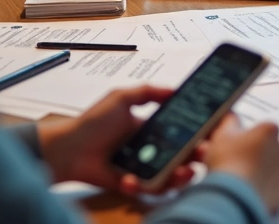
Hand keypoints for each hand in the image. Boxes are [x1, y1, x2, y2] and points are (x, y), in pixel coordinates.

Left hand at [37, 86, 197, 194]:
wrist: (67, 149)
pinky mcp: (132, 184)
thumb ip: (148, 91)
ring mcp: (143, 168)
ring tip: (183, 172)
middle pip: (182, 155)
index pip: (181, 130)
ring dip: (180, 176)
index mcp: (151, 128)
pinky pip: (148, 189)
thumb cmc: (91, 123)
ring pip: (171, 176)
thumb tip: (175, 88)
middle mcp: (150, 149)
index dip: (198, 132)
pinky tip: (130, 179)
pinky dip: (143, 186)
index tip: (212, 130)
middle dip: (197, 155)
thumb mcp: (121, 98)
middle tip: (203, 153)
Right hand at [203, 114, 278, 213]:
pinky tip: (249, 192)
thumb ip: (229, 121)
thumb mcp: (221, 134)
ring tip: (241, 180)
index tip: (236, 146)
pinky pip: (274, 189)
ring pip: (273, 170)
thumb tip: (231, 115)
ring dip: (262, 173)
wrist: (233, 196)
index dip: (248, 138)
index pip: (263, 129)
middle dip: (256, 155)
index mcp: (270, 131)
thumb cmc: (228, 162)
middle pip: (270, 150)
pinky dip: (264, 190)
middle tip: (237, 163)